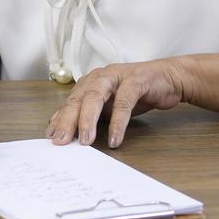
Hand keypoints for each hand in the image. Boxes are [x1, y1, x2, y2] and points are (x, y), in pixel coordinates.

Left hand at [46, 59, 186, 148]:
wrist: (168, 78)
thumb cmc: (136, 92)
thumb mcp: (109, 105)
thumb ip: (91, 114)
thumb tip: (68, 130)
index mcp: (90, 83)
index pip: (70, 102)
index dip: (59, 120)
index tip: (50, 138)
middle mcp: (99, 77)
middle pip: (78, 99)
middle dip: (67, 121)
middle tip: (61, 141)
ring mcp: (116, 77)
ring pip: (96, 97)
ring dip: (88, 119)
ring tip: (85, 141)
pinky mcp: (135, 82)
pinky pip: (124, 103)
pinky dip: (118, 122)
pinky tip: (115, 138)